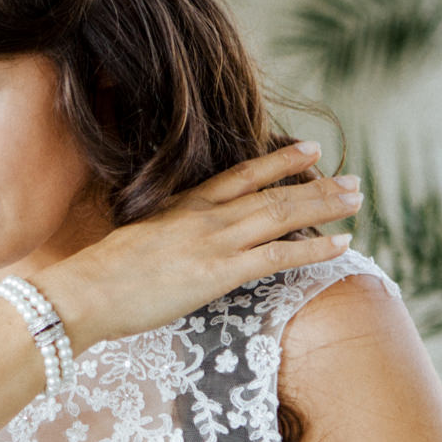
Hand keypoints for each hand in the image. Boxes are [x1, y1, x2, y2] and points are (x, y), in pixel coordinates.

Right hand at [34, 142, 361, 346]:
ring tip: (357, 202)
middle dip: (318, 186)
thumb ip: (162, 237)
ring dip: (326, 207)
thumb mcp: (135, 242)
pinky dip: (314, 248)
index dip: (279, 160)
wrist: (84, 292)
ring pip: (283, 215)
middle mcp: (205, 215)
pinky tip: (341, 244)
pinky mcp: (220, 271)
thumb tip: (173, 249)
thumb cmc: (100, 276)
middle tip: (353, 181)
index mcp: (184, 205)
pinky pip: (279, 255)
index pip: (241, 175)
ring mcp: (215, 241)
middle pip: (274, 192)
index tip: (309, 150)